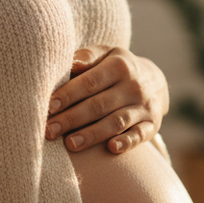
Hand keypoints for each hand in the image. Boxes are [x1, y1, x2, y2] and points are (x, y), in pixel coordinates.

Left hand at [46, 46, 169, 154]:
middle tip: (49, 131)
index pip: (90, 82)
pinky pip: (139, 135)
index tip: (48, 107)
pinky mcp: (151, 125)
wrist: (155, 81)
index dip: (68, 95)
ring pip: (116, 122)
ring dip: (93, 134)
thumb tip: (69, 63)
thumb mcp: (106, 54)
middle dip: (72, 119)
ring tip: (70, 144)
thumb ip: (87, 57)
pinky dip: (127, 142)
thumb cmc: (117, 68)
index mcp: (119, 66)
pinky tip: (111, 148)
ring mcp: (144, 107)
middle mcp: (134, 86)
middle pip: (99, 105)